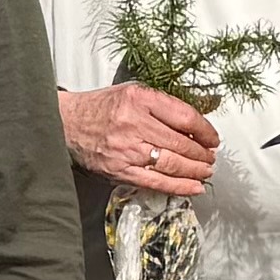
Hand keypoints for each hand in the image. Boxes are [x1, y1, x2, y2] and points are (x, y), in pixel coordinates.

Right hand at [61, 81, 219, 196]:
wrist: (67, 124)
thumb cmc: (101, 108)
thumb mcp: (133, 92)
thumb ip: (163, 105)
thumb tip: (196, 125)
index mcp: (140, 99)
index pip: (184, 117)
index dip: (205, 131)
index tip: (213, 138)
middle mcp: (134, 124)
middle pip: (181, 143)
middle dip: (202, 154)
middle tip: (210, 157)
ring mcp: (127, 150)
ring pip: (172, 164)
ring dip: (195, 171)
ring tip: (205, 171)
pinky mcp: (121, 170)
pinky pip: (156, 182)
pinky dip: (179, 187)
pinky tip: (194, 187)